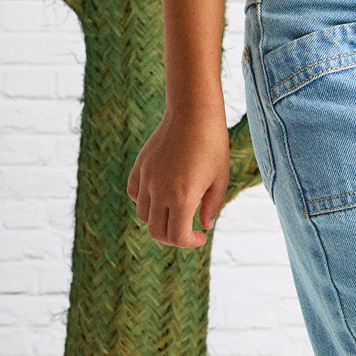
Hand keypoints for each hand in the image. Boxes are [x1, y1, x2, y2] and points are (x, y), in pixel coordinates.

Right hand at [126, 109, 231, 246]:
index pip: (177, 237)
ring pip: (143, 215)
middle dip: (173, 238)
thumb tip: (204, 226)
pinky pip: (135, 194)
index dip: (189, 243)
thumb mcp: (220, 179)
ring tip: (176, 209)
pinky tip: (161, 194)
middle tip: (187, 230)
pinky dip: (145, 202)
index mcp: (183, 198)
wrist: (193, 113)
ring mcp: (147, 179)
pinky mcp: (140, 167)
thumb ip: (212, 206)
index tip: (200, 236)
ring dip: (159, 219)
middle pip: (156, 232)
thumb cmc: (212, 145)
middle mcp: (160, 191)